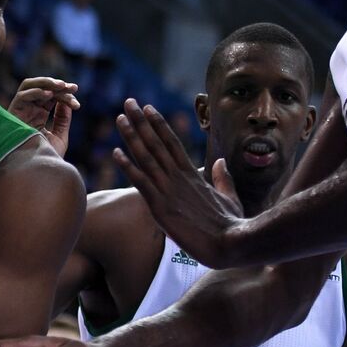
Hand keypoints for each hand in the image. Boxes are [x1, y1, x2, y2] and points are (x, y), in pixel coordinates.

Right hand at [8, 77, 78, 158]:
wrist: (33, 171)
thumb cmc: (45, 157)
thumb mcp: (59, 136)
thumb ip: (63, 119)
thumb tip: (67, 102)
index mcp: (38, 115)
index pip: (52, 98)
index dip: (65, 96)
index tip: (77, 105)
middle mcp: (28, 110)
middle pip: (42, 89)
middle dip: (58, 86)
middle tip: (73, 88)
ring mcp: (20, 110)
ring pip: (29, 85)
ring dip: (46, 83)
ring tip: (61, 86)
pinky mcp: (12, 113)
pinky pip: (22, 95)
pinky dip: (35, 92)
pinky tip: (49, 95)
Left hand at [112, 99, 243, 267]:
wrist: (230, 244)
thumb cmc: (231, 224)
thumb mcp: (229, 196)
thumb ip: (222, 178)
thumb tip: (220, 161)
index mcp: (193, 174)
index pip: (172, 143)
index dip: (158, 124)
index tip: (148, 108)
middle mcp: (178, 177)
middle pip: (156, 142)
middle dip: (141, 121)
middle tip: (128, 102)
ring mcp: (168, 190)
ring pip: (146, 157)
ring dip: (131, 136)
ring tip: (119, 117)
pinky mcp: (160, 206)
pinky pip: (140, 182)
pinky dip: (127, 166)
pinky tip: (115, 153)